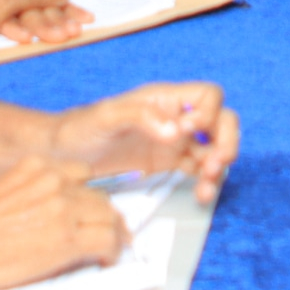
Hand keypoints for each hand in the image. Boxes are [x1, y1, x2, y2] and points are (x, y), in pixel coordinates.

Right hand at [0, 157, 126, 289]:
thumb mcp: (3, 194)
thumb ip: (32, 194)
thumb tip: (52, 214)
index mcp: (36, 165)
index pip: (82, 174)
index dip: (89, 196)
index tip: (93, 210)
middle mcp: (53, 180)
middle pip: (99, 195)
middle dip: (103, 216)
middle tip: (106, 233)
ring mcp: (62, 207)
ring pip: (109, 216)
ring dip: (111, 233)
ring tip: (108, 248)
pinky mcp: (67, 238)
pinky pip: (107, 240)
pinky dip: (111, 251)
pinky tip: (105, 260)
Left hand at [47, 81, 240, 202]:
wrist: (62, 154)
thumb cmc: (81, 128)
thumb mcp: (107, 116)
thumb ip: (142, 117)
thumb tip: (177, 131)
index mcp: (165, 99)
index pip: (208, 96)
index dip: (208, 114)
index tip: (187, 132)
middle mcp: (175, 117)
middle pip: (222, 121)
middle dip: (227, 140)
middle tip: (215, 161)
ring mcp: (174, 142)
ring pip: (215, 148)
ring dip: (220, 165)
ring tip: (208, 182)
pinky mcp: (169, 164)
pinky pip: (199, 170)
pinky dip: (207, 181)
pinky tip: (201, 194)